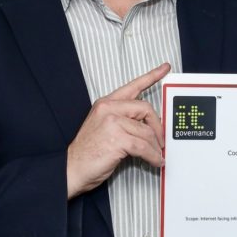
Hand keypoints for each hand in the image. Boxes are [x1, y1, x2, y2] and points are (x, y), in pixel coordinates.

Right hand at [66, 62, 170, 198]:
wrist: (72, 168)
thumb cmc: (88, 152)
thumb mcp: (104, 127)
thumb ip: (123, 120)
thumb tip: (148, 124)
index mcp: (106, 104)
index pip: (133, 86)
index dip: (152, 76)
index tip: (165, 68)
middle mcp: (109, 109)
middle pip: (146, 109)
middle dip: (157, 127)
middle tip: (161, 140)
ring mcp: (112, 123)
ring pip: (147, 131)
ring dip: (155, 147)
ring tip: (157, 155)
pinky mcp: (117, 139)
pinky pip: (144, 146)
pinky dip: (153, 156)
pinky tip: (154, 160)